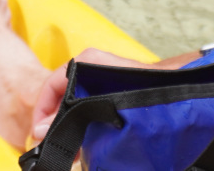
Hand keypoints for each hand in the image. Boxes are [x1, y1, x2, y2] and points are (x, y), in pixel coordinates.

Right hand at [30, 48, 150, 140]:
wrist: (175, 91)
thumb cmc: (145, 89)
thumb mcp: (103, 101)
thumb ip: (71, 115)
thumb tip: (42, 131)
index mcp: (87, 62)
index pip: (52, 83)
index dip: (42, 109)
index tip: (38, 133)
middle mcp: (90, 68)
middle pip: (61, 95)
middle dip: (54, 121)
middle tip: (51, 145)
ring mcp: (99, 81)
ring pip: (73, 104)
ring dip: (68, 126)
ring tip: (67, 151)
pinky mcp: (107, 94)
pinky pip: (87, 109)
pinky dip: (82, 126)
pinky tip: (82, 146)